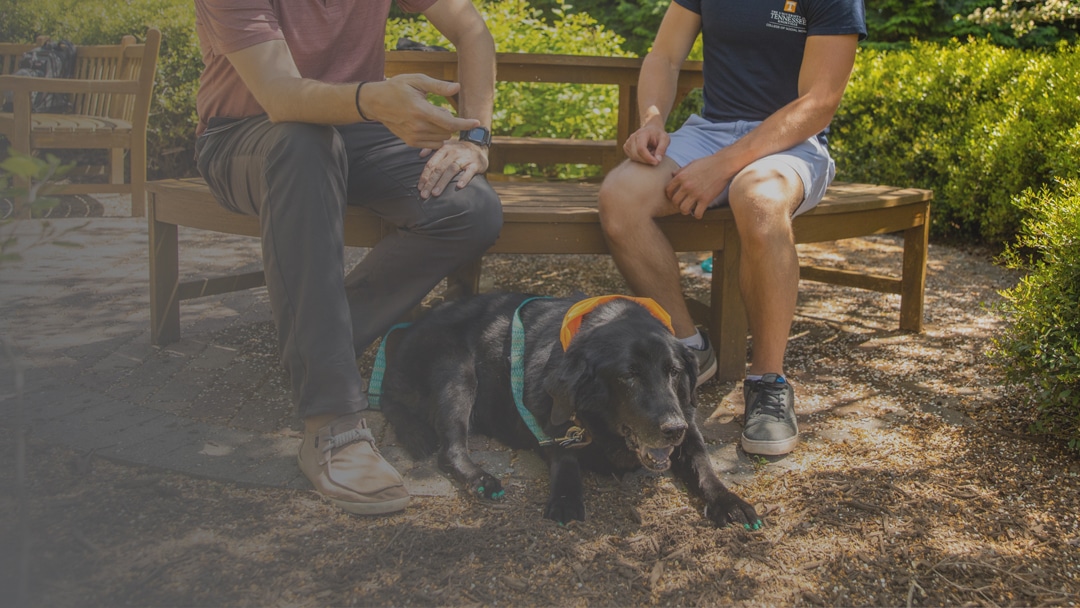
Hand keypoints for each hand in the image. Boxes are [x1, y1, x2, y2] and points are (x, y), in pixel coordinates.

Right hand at [363, 74, 479, 148]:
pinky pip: (433, 144)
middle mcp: (418, 127)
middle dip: (451, 122)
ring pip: (442, 139)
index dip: (465, 123)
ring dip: (444, 130)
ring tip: (431, 115)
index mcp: (421, 110)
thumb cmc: (397, 87)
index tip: (477, 122)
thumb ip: (439, 86)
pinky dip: (437, 137)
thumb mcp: (417, 80)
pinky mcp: (411, 143)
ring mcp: (414, 137)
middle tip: (439, 109)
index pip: (449, 122)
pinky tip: (428, 125)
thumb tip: (458, 87)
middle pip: (447, 131)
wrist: (375, 102)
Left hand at [417, 140, 488, 198]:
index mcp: (444, 149)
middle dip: (430, 182)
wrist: (480, 146)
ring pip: (451, 170)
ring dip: (442, 182)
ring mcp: (465, 158)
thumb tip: (420, 155)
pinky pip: (469, 171)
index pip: (432, 164)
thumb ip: (432, 149)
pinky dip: (464, 178)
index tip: (419, 188)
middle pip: (439, 168)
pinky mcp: (476, 164)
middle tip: (424, 194)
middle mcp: (453, 152)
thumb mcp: (446, 145)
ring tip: (435, 193)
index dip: (424, 176)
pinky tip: (459, 186)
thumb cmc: (459, 149)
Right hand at [623, 121, 669, 165]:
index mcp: (642, 133)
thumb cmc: (659, 135)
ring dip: (644, 160)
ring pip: (634, 157)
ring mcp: (628, 142)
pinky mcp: (626, 147)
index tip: (656, 162)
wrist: (652, 130)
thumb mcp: (665, 139)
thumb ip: (662, 149)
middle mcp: (632, 137)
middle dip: (647, 160)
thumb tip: (658, 160)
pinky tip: (645, 154)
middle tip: (656, 159)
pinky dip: (639, 159)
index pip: (641, 148)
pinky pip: (632, 157)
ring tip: (651, 153)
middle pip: (636, 154)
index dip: (648, 157)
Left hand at [665, 155, 733, 218]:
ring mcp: (696, 193)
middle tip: (682, 204)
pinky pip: (697, 213)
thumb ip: (681, 170)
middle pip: (675, 201)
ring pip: (683, 209)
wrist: (723, 164)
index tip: (674, 197)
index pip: (668, 190)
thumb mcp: (692, 164)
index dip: (669, 195)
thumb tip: (673, 174)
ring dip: (685, 211)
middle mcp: (686, 186)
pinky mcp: (706, 199)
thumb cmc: (708, 163)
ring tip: (689, 209)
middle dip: (677, 204)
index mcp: (681, 176)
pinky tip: (699, 212)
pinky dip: (697, 215)